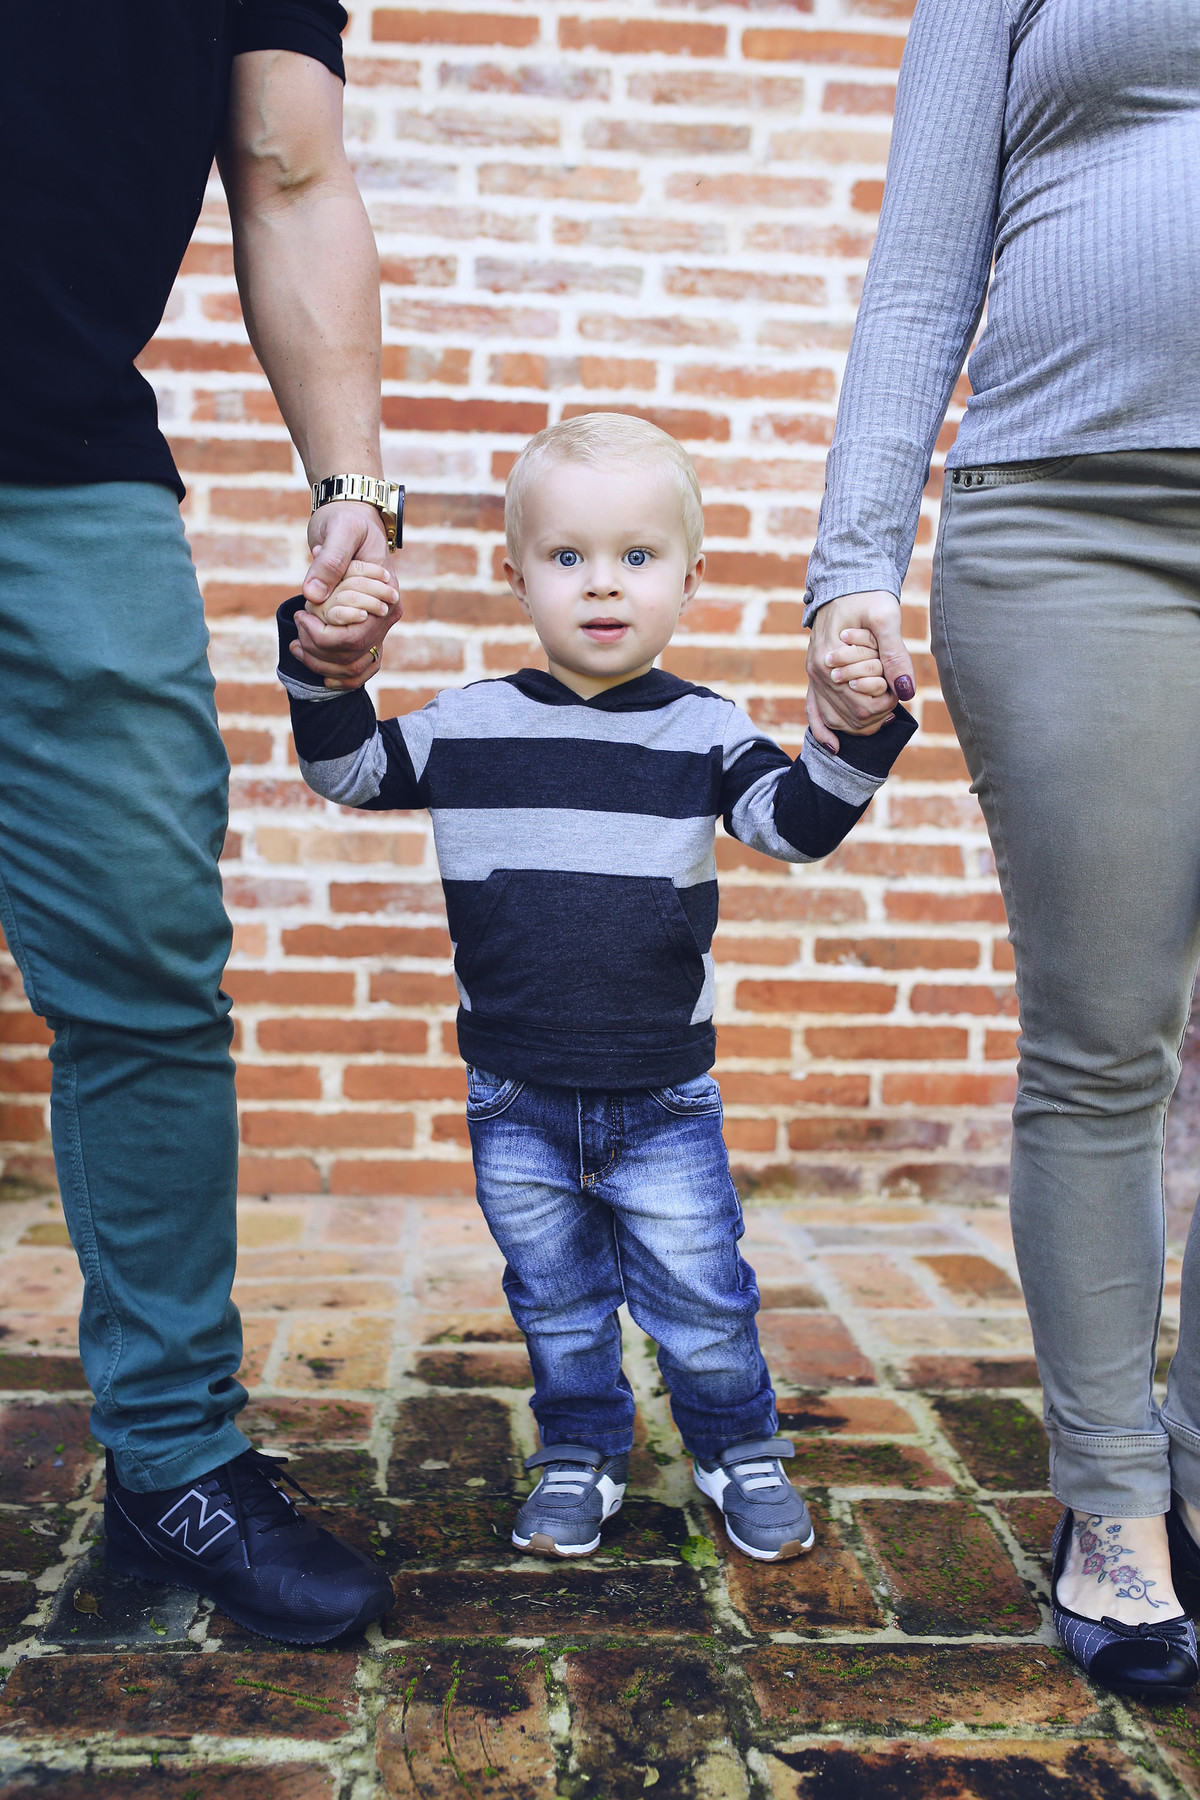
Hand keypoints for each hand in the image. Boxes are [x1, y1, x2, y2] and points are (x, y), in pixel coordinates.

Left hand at [294, 502, 402, 688]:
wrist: (352, 518)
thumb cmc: (346, 520)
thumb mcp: (338, 532)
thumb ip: (328, 561)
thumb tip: (312, 596)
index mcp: (385, 596)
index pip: (355, 636)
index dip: (323, 636)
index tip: (301, 616)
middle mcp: (386, 615)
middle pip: (352, 655)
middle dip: (318, 650)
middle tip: (297, 627)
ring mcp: (378, 625)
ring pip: (354, 666)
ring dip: (322, 664)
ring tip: (297, 645)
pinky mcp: (366, 629)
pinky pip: (361, 667)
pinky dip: (338, 675)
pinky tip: (317, 671)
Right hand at [806, 590, 914, 752]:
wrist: (847, 582)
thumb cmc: (868, 596)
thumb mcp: (886, 618)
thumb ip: (895, 653)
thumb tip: (905, 690)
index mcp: (831, 660)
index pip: (862, 703)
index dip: (887, 702)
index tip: (898, 686)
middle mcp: (818, 672)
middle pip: (851, 716)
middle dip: (877, 712)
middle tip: (893, 696)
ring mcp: (814, 676)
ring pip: (837, 719)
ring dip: (861, 724)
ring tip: (883, 713)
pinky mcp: (816, 675)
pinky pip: (814, 711)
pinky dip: (823, 731)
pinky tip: (835, 746)